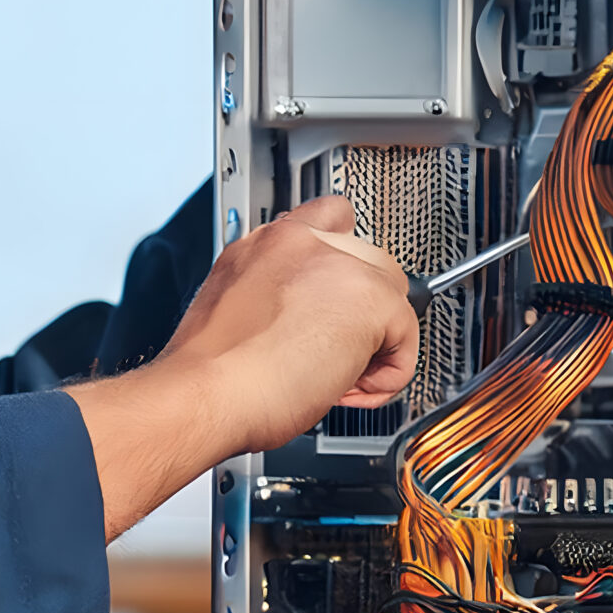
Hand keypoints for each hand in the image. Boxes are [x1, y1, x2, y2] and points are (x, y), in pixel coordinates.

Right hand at [64, 197, 418, 536]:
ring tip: (341, 376)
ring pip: (392, 291)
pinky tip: (350, 388)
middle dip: (362, 310)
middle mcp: (298, 242)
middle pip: (369, 260)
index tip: (336, 300)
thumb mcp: (234, 312)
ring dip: (377, 339)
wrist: (205, 393)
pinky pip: (407, 332)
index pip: (327, 219)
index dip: (340, 263)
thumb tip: (303, 319)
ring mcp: (335, 263)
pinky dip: (390, 371)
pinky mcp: (367, 296)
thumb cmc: (210, 375)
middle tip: (335, 353)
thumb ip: (272, 296)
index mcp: (262, 244)